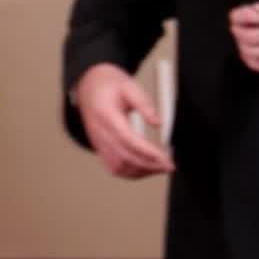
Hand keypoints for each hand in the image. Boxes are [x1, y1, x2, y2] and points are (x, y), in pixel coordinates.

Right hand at [74, 62, 173, 178]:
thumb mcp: (129, 86)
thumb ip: (144, 103)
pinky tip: (146, 169)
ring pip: (118, 166)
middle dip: (149, 165)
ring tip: (161, 168)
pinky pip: (113, 167)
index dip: (148, 152)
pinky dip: (131, 173)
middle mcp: (100, 133)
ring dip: (141, 171)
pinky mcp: (100, 147)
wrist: (89, 86)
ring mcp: (98, 142)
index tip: (165, 158)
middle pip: (125, 157)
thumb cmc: (109, 85)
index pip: (128, 139)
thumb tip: (158, 123)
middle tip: (169, 165)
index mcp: (107, 116)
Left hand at [229, 0, 258, 73]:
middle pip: (249, 36)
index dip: (238, 15)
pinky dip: (254, 62)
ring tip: (242, 40)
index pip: (253, 15)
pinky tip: (250, 55)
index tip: (235, 14)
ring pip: (254, 53)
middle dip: (237, 31)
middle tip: (235, 26)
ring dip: (242, 46)